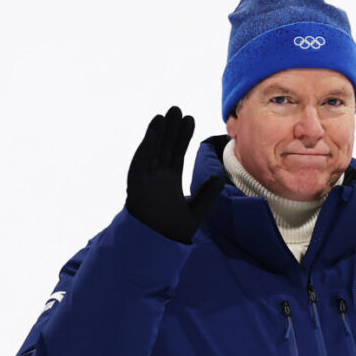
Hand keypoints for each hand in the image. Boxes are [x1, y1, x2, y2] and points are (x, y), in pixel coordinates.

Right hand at [125, 105, 225, 243]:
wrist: (157, 245)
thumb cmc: (172, 232)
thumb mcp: (197, 211)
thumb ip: (207, 195)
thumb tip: (219, 179)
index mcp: (169, 182)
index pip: (176, 154)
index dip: (182, 137)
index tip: (189, 120)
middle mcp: (156, 178)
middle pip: (165, 148)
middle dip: (171, 130)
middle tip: (177, 109)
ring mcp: (146, 180)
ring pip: (154, 150)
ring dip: (159, 132)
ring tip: (167, 114)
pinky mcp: (136, 183)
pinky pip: (142, 159)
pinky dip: (148, 144)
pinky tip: (155, 130)